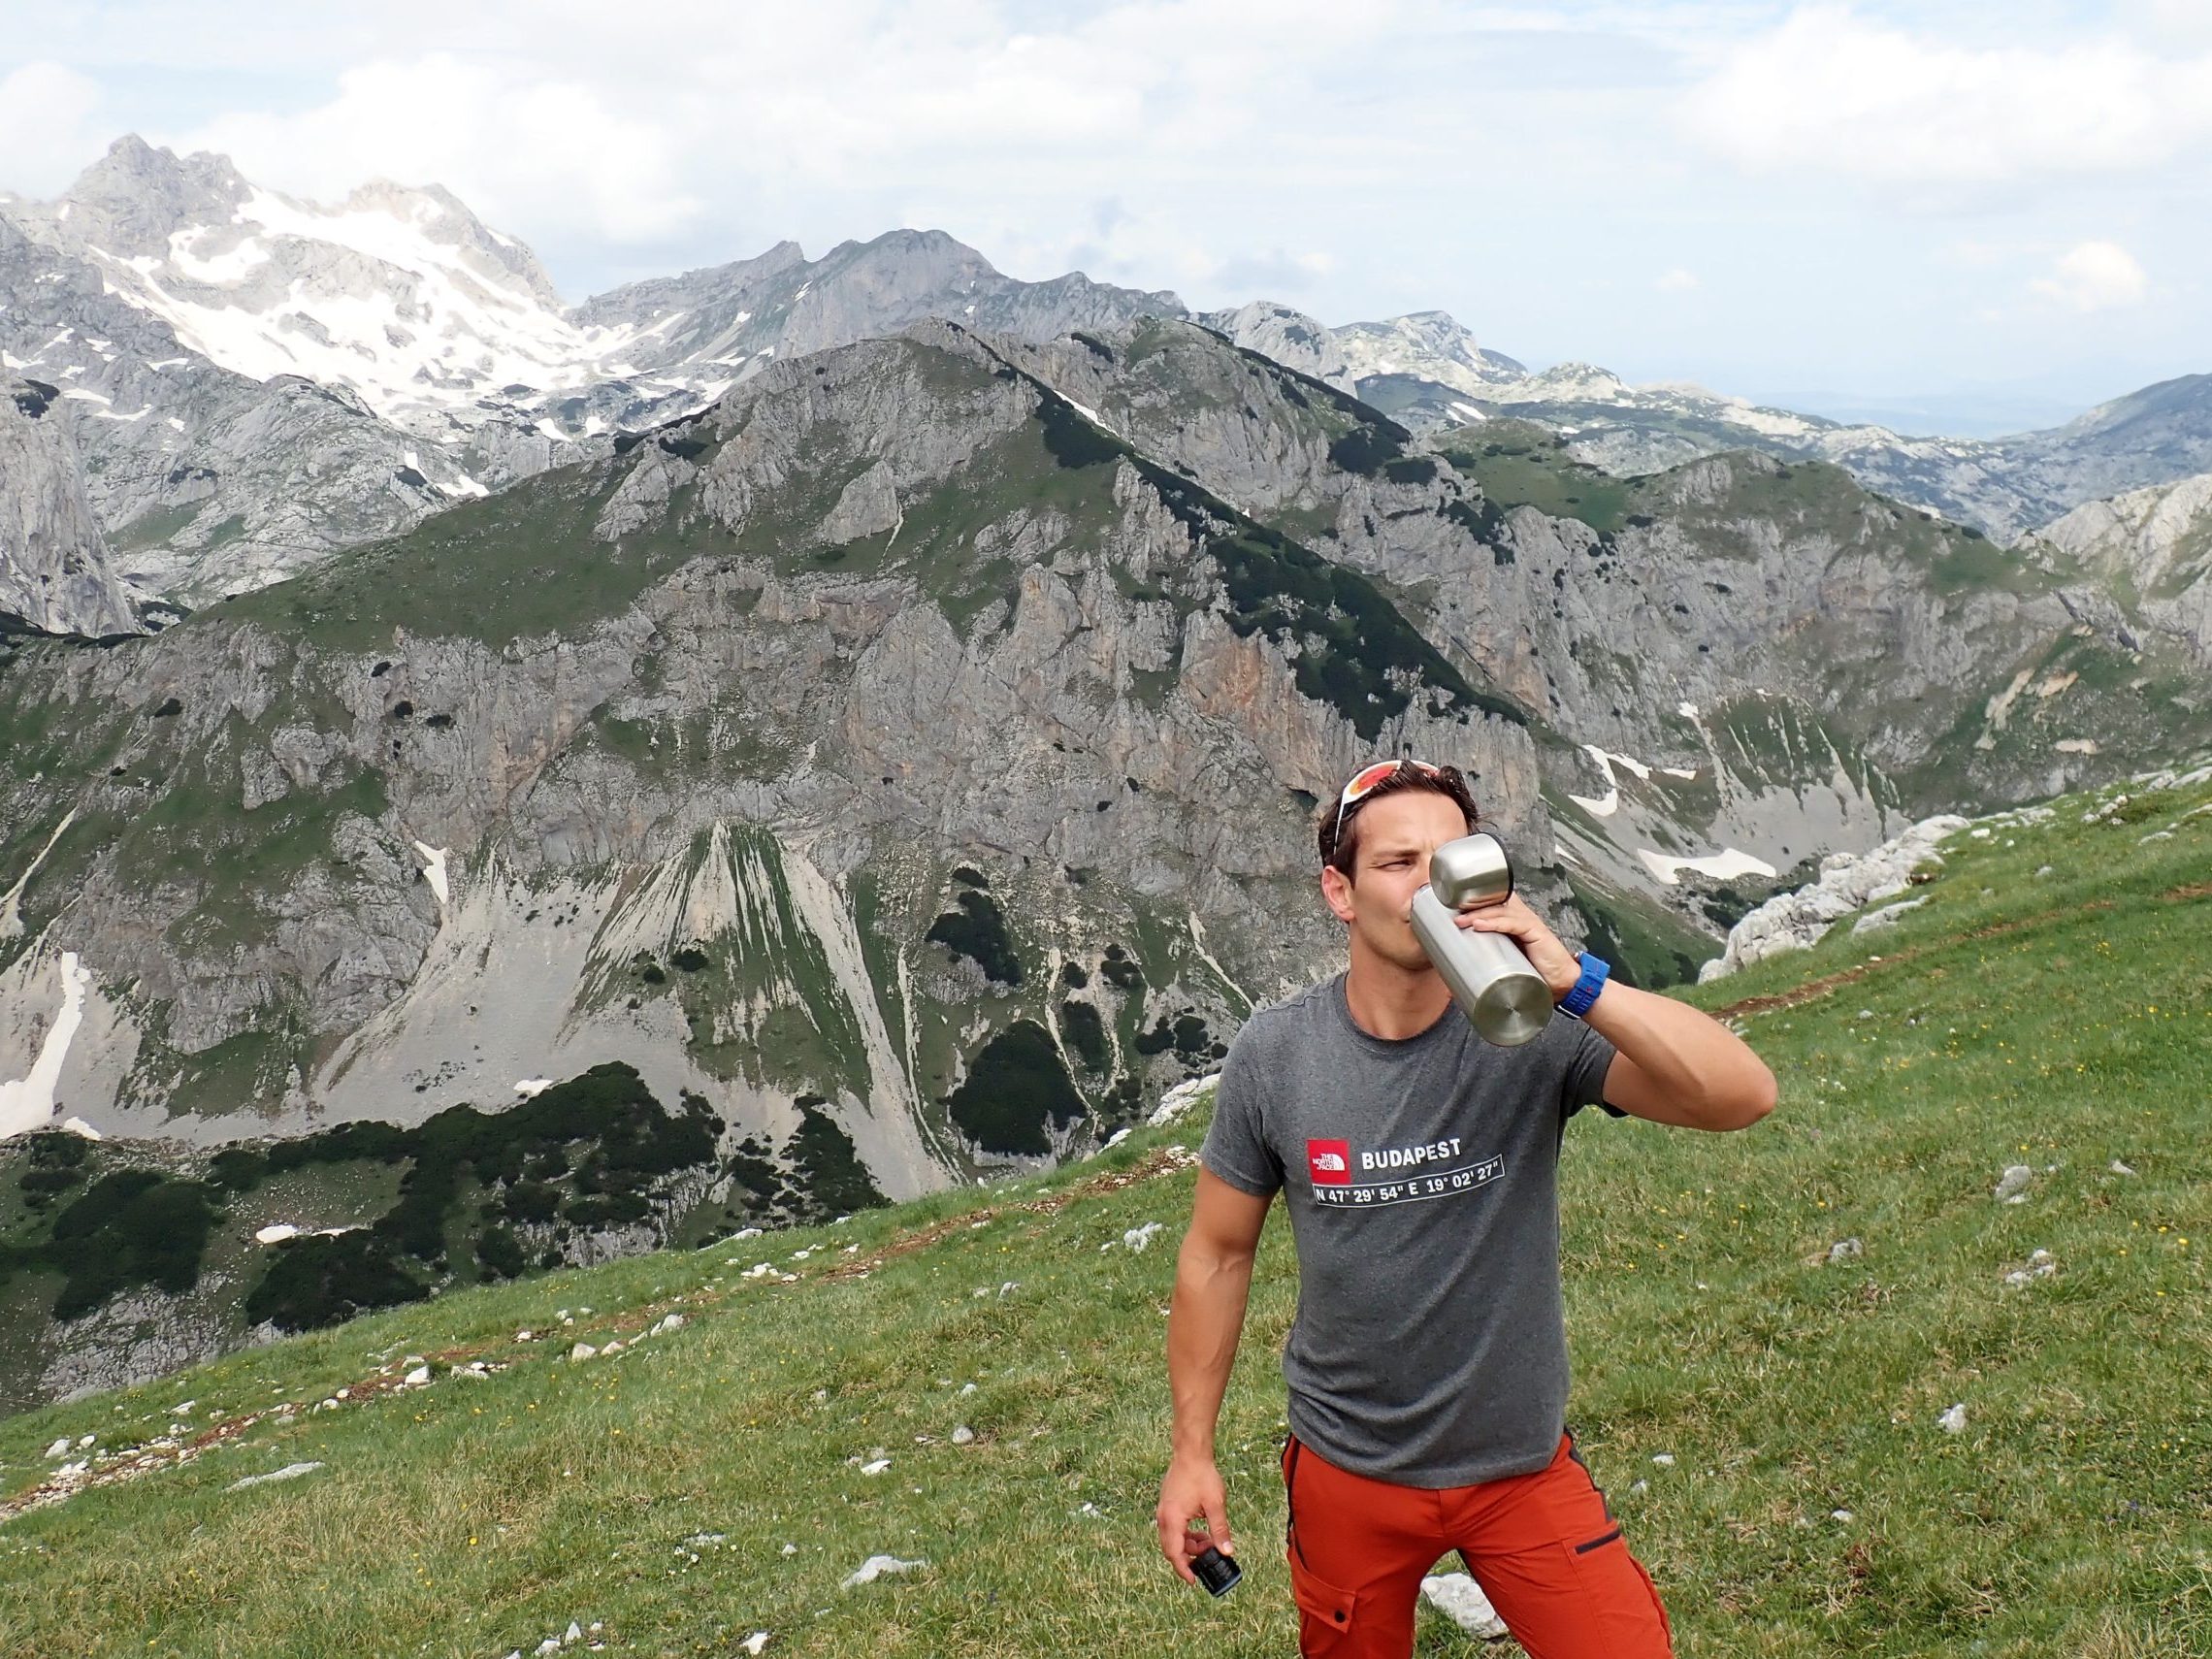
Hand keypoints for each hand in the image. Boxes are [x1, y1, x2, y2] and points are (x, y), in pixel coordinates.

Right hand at [1156, 1453, 1232, 1583]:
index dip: (1184, 1570)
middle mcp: (1164, 1517)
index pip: (1175, 1554)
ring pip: (1173, 1539)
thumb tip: (1227, 1552)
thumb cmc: (1201, 1476)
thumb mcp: (1215, 1505)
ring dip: (1189, 1545)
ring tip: (1209, 1542)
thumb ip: (1220, 1530)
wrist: (1191, 1453)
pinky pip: (1173, 1528)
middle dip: (1189, 1558)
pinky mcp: (1167, 1506)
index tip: (1194, 1581)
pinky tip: (1201, 1530)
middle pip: (1171, 1549)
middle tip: (1207, 1559)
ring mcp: (1164, 1511)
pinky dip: (1186, 1534)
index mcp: (1173, 1520)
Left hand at [1455, 892, 1580, 997]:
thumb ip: (1489, 959)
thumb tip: (1459, 970)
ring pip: (1500, 910)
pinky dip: (1494, 923)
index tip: (1453, 908)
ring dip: (1478, 914)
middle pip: (1494, 903)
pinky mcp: (1536, 931)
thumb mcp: (1507, 961)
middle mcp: (1521, 917)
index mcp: (1513, 921)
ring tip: (1461, 921)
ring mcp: (1529, 922)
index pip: (1493, 903)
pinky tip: (1479, 925)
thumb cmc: (1536, 973)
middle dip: (1472, 907)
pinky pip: (1512, 923)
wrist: (1563, 983)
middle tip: (1452, 916)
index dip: (1474, 902)